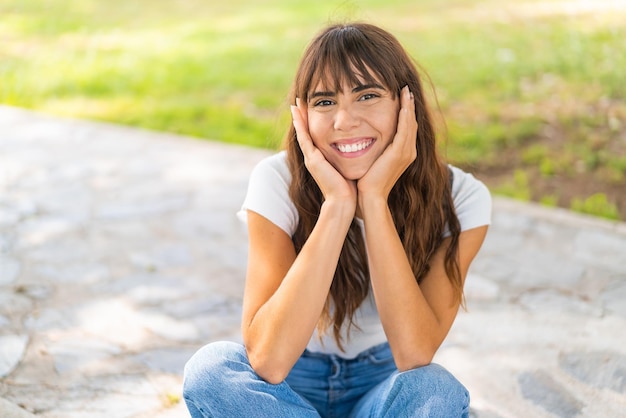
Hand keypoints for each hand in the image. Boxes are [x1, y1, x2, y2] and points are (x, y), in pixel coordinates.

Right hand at [291, 99, 356, 207]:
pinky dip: (300, 124)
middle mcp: (313, 157)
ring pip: (302, 133)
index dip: (313, 123)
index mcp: (322, 159)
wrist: (344, 202)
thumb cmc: (350, 188)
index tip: (313, 108)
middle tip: (300, 101)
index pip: (316, 136)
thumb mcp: (349, 168)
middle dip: (303, 117)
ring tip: (296, 102)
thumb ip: (351, 157)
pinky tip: (297, 112)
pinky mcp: (312, 159)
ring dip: (299, 117)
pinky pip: (304, 137)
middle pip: (306, 132)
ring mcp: (311, 157)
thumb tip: (362, 148)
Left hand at [357, 86, 417, 201]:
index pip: (407, 127)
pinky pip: (405, 129)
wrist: (370, 196)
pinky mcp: (400, 153)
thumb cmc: (367, 181)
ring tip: (406, 91)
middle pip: (411, 122)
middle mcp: (409, 151)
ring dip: (408, 106)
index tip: (402, 97)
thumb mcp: (373, 160)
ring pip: (410, 123)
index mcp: (403, 153)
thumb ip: (375, 149)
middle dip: (409, 105)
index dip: (406, 112)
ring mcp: (406, 152)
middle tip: (406, 89)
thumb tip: (365, 137)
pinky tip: (402, 104)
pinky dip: (405, 115)